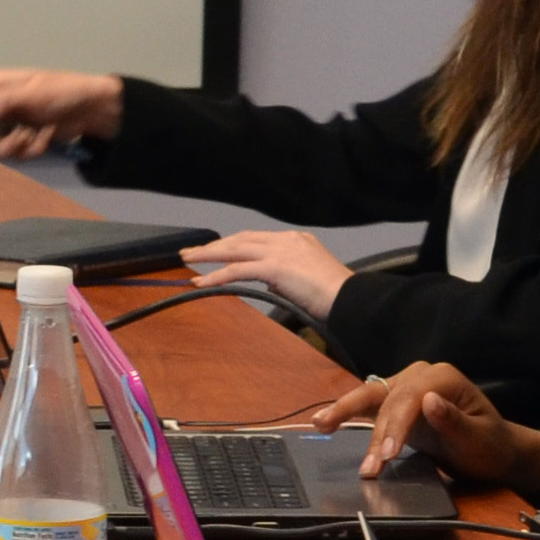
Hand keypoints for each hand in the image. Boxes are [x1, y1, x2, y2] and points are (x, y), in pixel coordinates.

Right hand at [0, 69, 123, 160]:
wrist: (91, 109)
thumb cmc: (62, 91)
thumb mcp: (33, 92)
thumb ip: (2, 103)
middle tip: (16, 137)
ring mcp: (9, 124)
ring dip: (15, 147)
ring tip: (36, 134)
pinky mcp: (22, 139)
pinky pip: (15, 154)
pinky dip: (32, 148)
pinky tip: (46, 135)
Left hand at [183, 230, 354, 319]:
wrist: (350, 300)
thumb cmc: (336, 296)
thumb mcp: (309, 279)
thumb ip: (288, 277)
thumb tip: (272, 283)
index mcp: (296, 240)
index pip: (256, 239)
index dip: (233, 245)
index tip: (215, 250)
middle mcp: (286, 240)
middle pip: (241, 239)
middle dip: (214, 246)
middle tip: (191, 252)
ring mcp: (281, 251)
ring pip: (235, 250)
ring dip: (208, 256)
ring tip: (188, 261)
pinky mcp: (276, 267)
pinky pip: (238, 270)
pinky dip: (217, 276)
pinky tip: (203, 282)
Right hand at [303, 361, 539, 490]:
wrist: (493, 450)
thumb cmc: (489, 445)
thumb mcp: (478, 437)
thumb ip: (453, 421)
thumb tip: (429, 401)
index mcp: (442, 377)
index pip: (410, 398)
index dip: (396, 426)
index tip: (387, 454)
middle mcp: (421, 376)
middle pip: (386, 398)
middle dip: (373, 434)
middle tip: (367, 466)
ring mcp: (406, 388)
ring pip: (370, 397)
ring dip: (345, 413)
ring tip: (320, 425)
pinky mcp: (396, 404)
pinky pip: (369, 407)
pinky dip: (347, 414)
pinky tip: (325, 422)